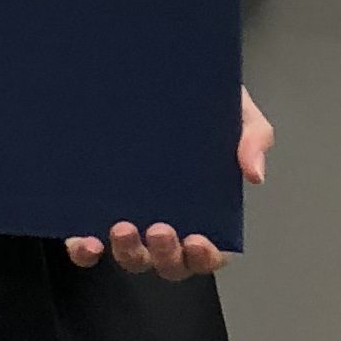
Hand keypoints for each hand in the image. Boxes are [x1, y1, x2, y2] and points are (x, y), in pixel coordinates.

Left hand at [65, 85, 271, 282]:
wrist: (159, 78)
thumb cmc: (203, 107)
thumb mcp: (238, 114)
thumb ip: (254, 138)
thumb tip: (254, 174)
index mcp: (205, 213)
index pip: (210, 253)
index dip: (206, 257)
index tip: (199, 241)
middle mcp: (168, 224)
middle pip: (169, 262)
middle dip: (165, 255)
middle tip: (160, 230)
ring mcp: (133, 221)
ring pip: (131, 257)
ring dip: (128, 253)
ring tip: (123, 228)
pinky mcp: (97, 212)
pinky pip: (89, 246)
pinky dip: (86, 251)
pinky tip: (86, 241)